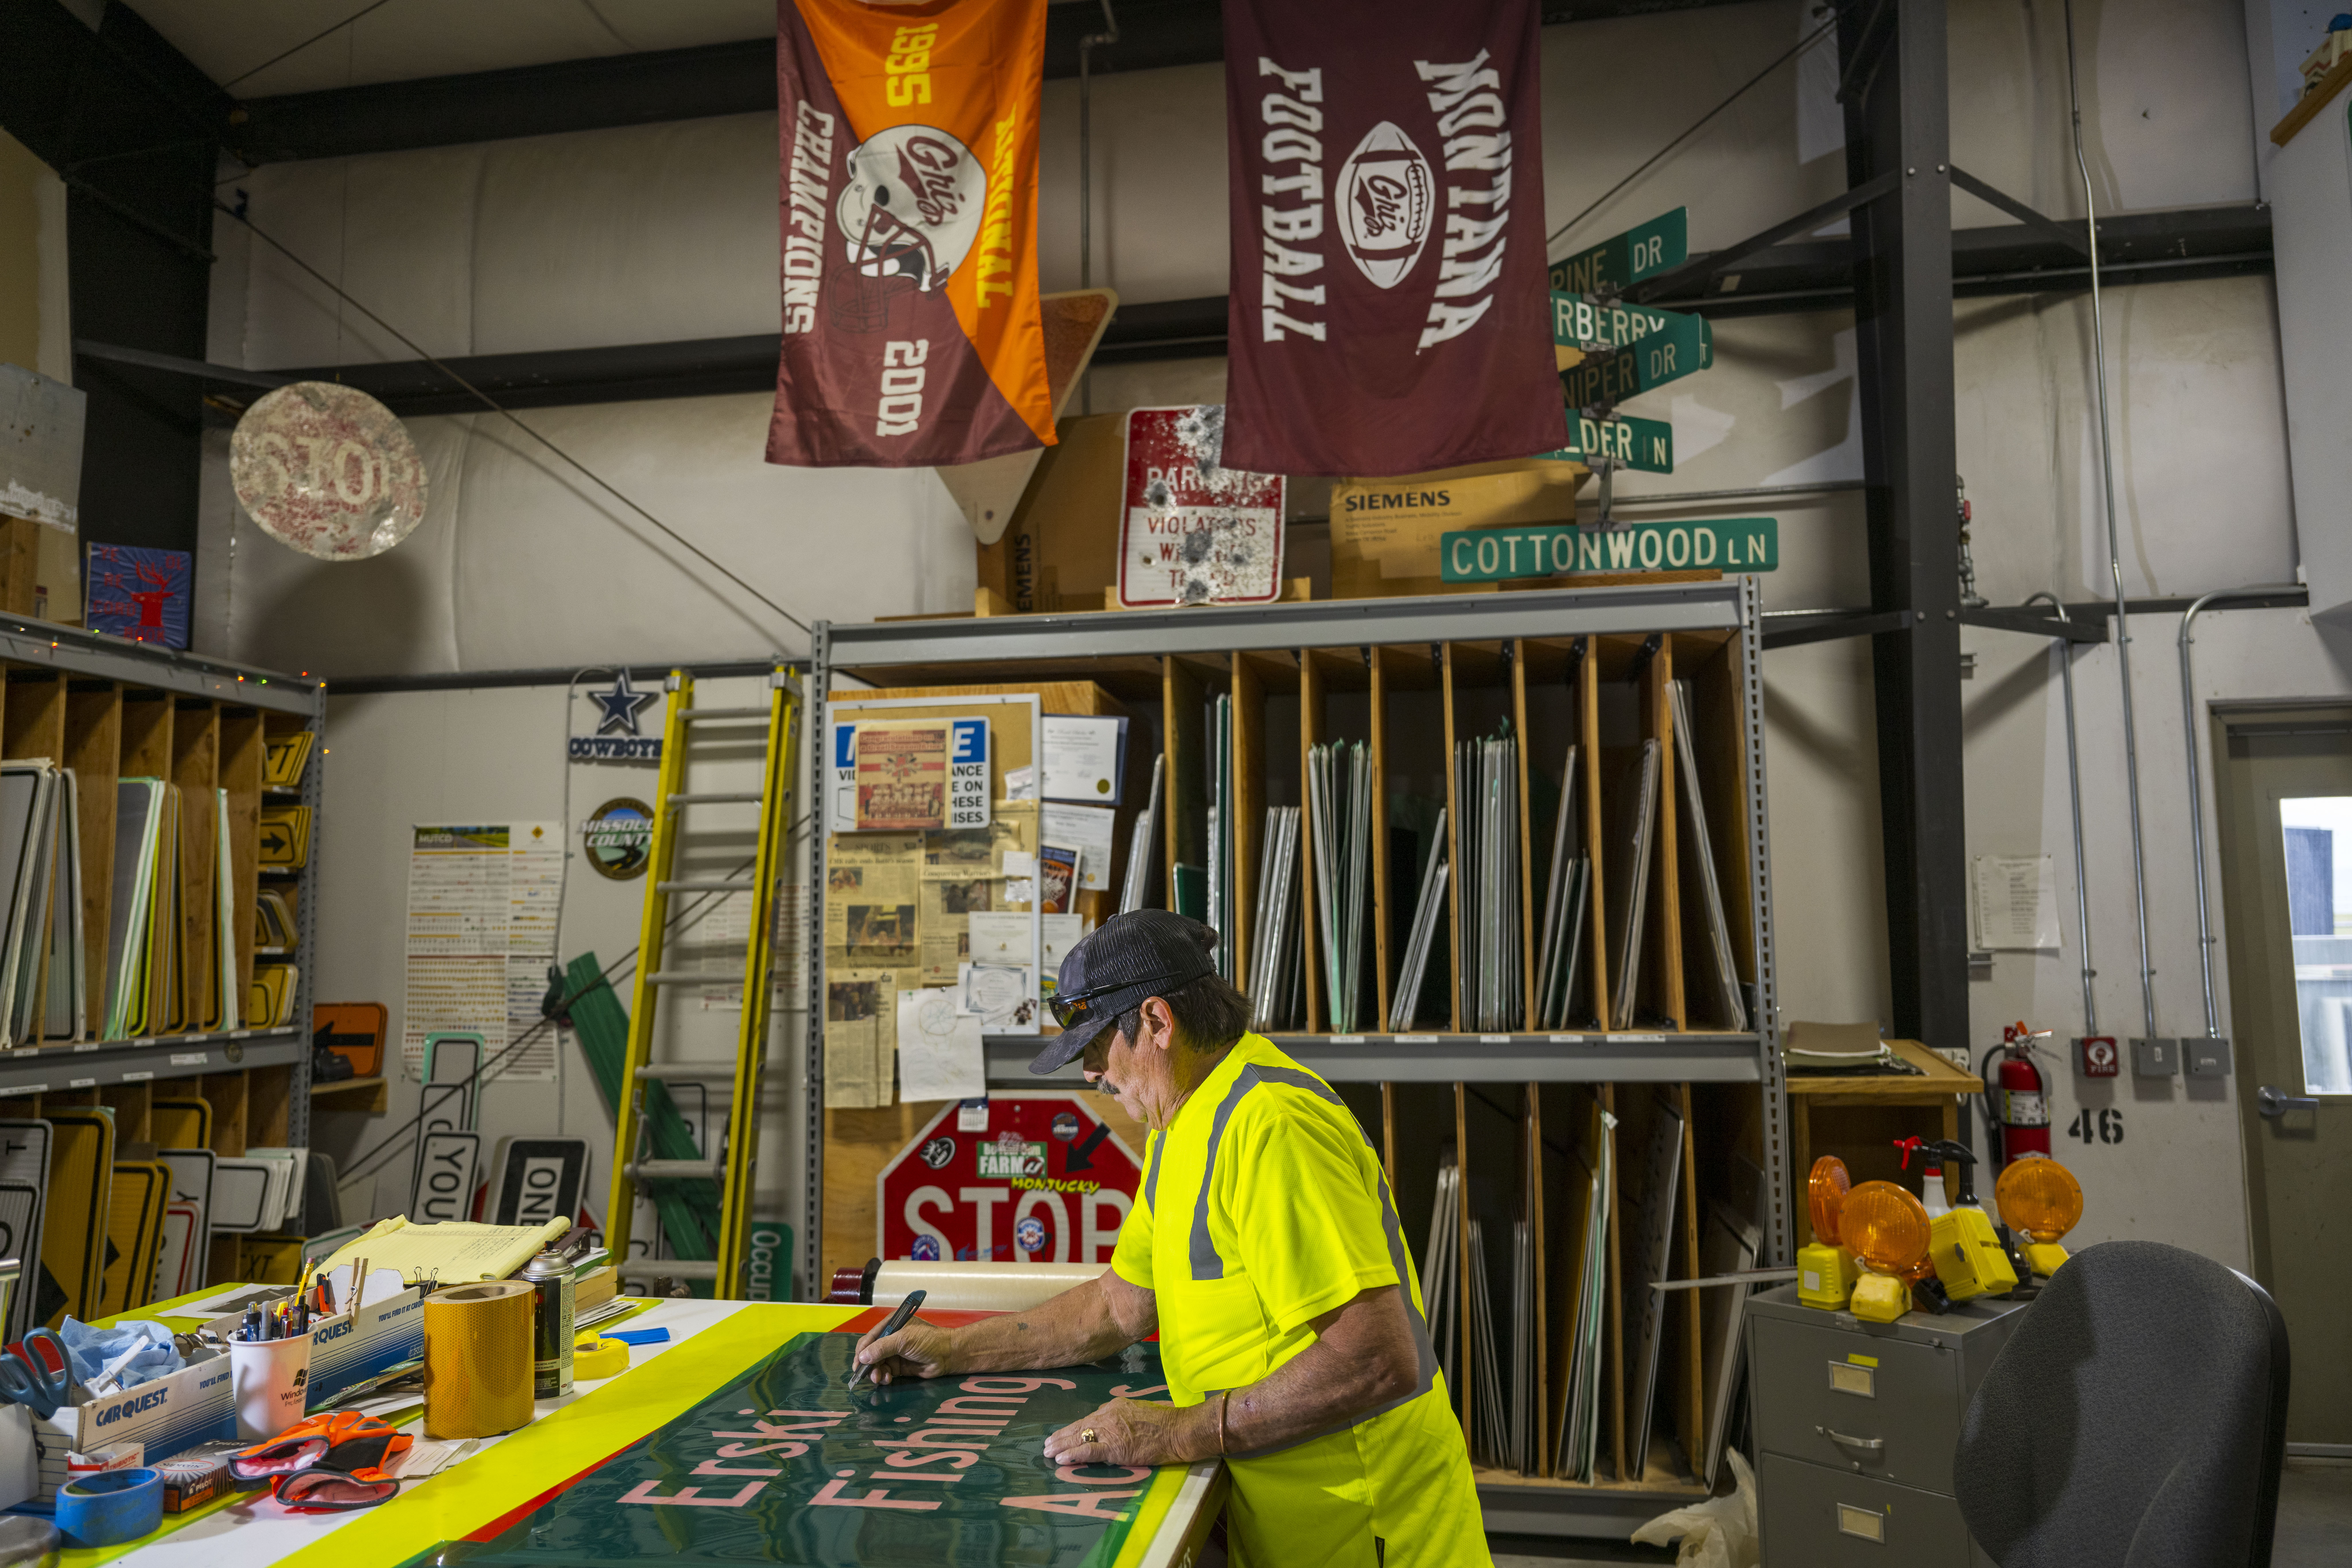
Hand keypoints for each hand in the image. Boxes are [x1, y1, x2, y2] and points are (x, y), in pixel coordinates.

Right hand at [854, 1316, 955, 1383]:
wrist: (948, 1355)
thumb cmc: (928, 1341)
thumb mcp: (903, 1340)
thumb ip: (882, 1348)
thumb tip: (862, 1357)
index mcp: (891, 1325)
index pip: (870, 1338)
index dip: (862, 1351)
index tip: (857, 1364)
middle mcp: (891, 1338)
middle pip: (871, 1353)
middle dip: (868, 1365)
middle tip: (867, 1375)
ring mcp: (895, 1353)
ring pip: (877, 1365)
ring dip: (875, 1372)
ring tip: (879, 1379)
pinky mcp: (900, 1366)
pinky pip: (886, 1372)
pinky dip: (884, 1377)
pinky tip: (887, 1380)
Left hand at [1043, 1396, 1210, 1467]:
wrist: (1179, 1430)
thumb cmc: (1166, 1422)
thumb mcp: (1139, 1412)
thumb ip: (1123, 1418)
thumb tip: (1113, 1425)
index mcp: (1115, 1407)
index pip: (1089, 1418)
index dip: (1073, 1428)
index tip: (1061, 1434)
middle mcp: (1109, 1415)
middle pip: (1080, 1426)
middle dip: (1062, 1436)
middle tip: (1046, 1444)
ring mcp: (1111, 1431)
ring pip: (1080, 1438)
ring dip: (1062, 1445)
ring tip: (1048, 1452)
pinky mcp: (1116, 1447)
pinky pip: (1089, 1451)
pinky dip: (1074, 1455)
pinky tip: (1061, 1459)